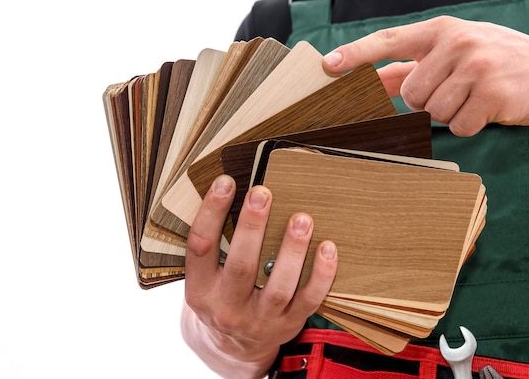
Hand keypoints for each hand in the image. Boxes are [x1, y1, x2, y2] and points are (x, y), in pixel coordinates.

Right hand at [183, 175, 337, 377]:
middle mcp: (227, 308)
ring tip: (302, 219)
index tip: (226, 182)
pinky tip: (328, 248)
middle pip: (240, 266)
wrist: (234, 347)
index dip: (211, 212)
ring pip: (278, 286)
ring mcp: (260, 320)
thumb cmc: (222, 296)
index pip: (200, 247)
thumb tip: (236, 191)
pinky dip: (321, 275)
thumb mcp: (206, 277)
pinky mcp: (288, 324)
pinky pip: (309, 300)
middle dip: (252, 227)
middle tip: (263, 194)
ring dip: (292, 250)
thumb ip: (217, 245)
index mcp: (200, 290)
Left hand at [322, 15, 528, 203]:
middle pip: (410, 92)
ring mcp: (476, 67)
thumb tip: (370, 82)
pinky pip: (459, 126)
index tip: (328, 65)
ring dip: (450, 114)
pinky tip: (488, 109)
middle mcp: (457, 43)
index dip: (356, 54)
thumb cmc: (494, 64)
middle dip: (427, 101)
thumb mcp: (455, 54)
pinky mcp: (492, 94)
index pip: (389, 41)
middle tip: (455, 91)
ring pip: (433, 112)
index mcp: (443, 30)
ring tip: (474, 97)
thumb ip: (412, 67)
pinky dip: (470, 125)